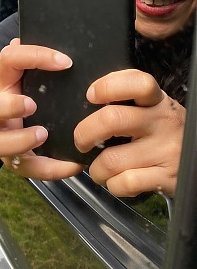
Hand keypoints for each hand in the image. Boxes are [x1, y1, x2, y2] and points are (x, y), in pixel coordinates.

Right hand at [0, 38, 82, 180]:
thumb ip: (27, 61)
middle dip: (5, 105)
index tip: (64, 62)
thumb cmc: (16, 98)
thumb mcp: (21, 76)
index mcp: (1, 83)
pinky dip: (49, 168)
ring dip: (18, 139)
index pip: (8, 60)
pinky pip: (25, 169)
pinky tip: (71, 164)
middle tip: (31, 104)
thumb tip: (28, 38)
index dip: (33, 56)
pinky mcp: (12, 161)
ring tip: (43, 135)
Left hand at [74, 69, 184, 197]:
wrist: (194, 160)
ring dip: (96, 169)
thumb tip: (82, 108)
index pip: (137, 83)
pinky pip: (125, 183)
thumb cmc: (162, 133)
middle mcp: (163, 122)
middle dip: (84, 134)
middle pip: (112, 120)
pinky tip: (118, 181)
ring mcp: (166, 150)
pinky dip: (113, 185)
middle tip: (82, 142)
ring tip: (100, 169)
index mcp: (156, 101)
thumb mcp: (151, 109)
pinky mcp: (166, 177)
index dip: (108, 86)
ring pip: (111, 160)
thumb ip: (124, 102)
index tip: (91, 95)